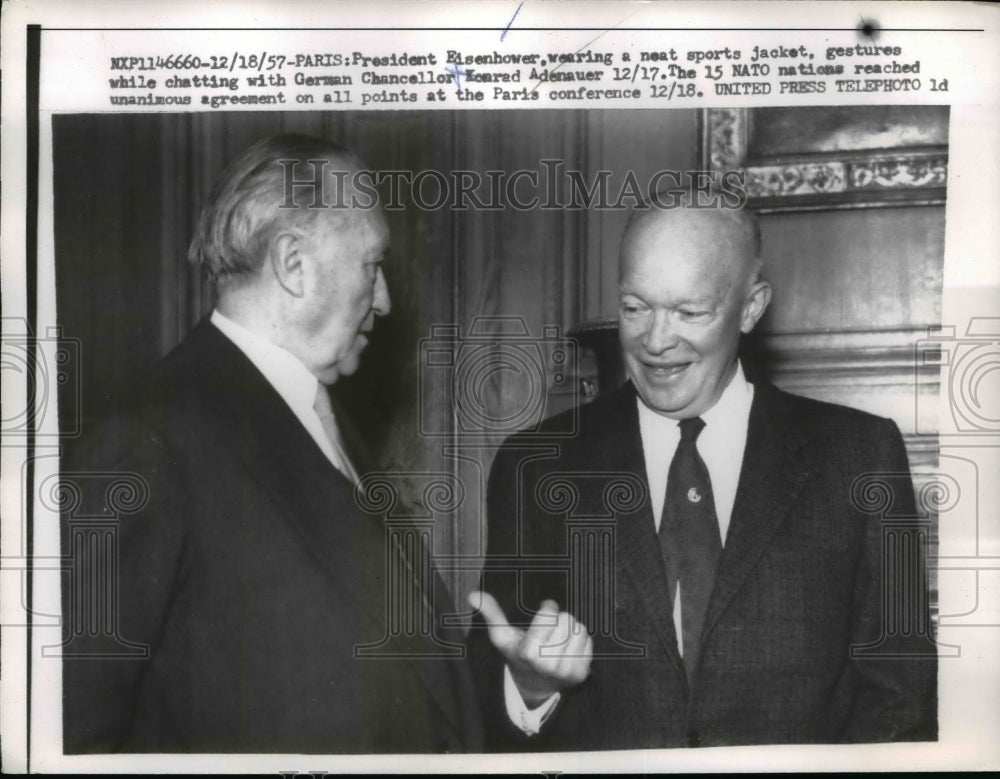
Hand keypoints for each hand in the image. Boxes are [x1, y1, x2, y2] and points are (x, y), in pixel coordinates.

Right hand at [468, 590, 592, 706]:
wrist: (534, 686)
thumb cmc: (517, 653)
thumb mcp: (502, 636)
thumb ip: (491, 613)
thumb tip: (473, 595)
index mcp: (529, 651)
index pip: (549, 612)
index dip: (546, 610)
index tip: (542, 616)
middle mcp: (548, 663)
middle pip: (567, 618)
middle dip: (559, 620)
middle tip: (550, 632)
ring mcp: (566, 670)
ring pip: (580, 628)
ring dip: (570, 630)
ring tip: (558, 639)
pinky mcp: (581, 674)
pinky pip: (588, 641)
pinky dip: (580, 641)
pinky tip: (567, 649)